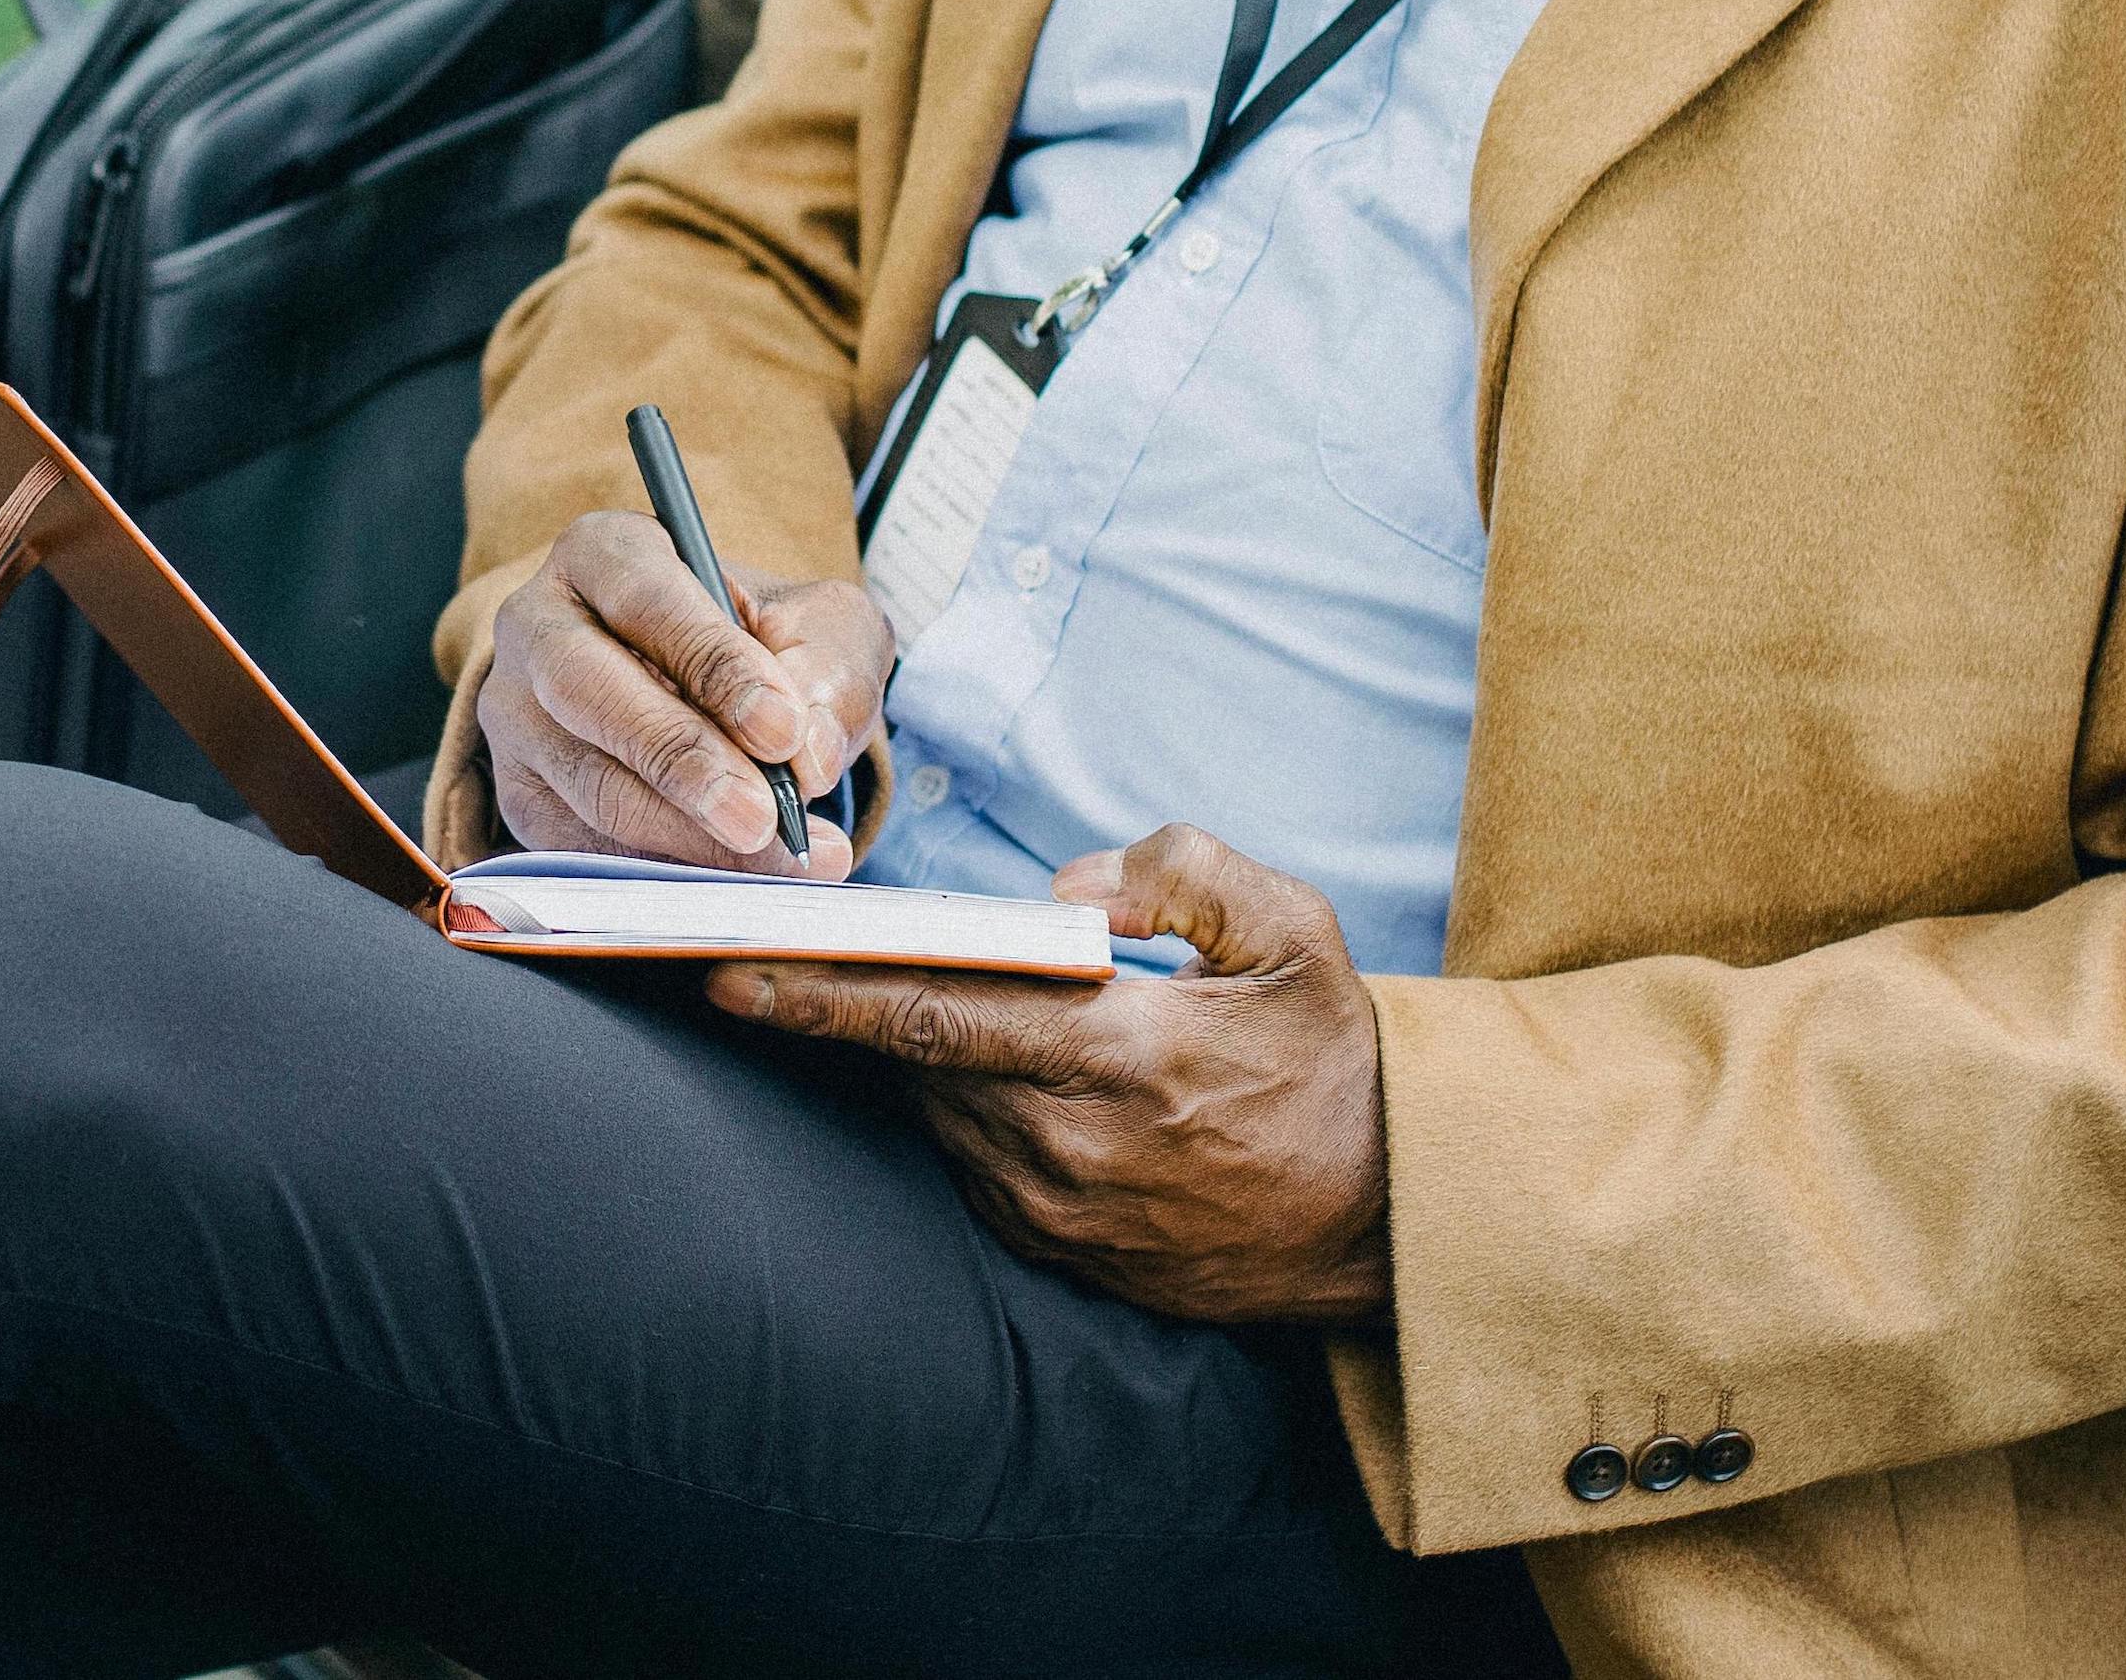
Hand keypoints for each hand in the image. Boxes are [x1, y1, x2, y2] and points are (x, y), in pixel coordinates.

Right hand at [484, 510, 888, 874]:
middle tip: (762, 817)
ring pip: (587, 782)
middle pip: (588, 691)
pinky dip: (658, 872)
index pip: (648, 600)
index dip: (716, 667)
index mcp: (602, 553)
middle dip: (681, 760)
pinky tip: (731, 883)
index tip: (783, 731)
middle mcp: (537, 626)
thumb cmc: (763, 645)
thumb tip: (805, 757)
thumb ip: (824, 671)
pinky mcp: (520, 794)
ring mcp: (515, 715)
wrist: (709, 691)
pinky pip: (578, 846)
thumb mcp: (816, 626)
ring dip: (685, 835)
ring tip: (778, 858)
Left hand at [712, 824, 1392, 1325]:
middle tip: (752, 957)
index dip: (824, 991)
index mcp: (1125, 1056)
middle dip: (833, 1010)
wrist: (1393, 1224)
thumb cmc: (1338, 1064)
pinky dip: (961, 1109)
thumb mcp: (1296, 934)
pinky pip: (976, 1165)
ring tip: (878, 992)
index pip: (937, 1014)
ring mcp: (1064, 1212)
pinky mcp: (1066, 1254)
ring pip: (939, 1112)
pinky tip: (976, 1067)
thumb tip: (1067, 884)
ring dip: (906, 1056)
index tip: (732, 967)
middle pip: (914, 1063)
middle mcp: (1075, 1145)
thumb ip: (1185, 871)